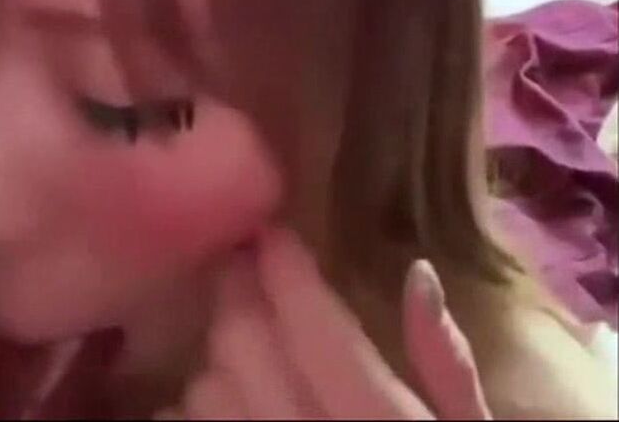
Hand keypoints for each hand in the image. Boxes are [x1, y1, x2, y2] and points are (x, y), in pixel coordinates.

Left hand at [158, 228, 490, 419]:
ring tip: (237, 338)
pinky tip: (212, 400)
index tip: (270, 233)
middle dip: (241, 296)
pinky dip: (190, 411)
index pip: (314, 326)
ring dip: (216, 353)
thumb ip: (448, 366)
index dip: (284, 268)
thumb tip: (418, 274)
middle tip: (246, 269)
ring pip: (206, 391)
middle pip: (246, 347)